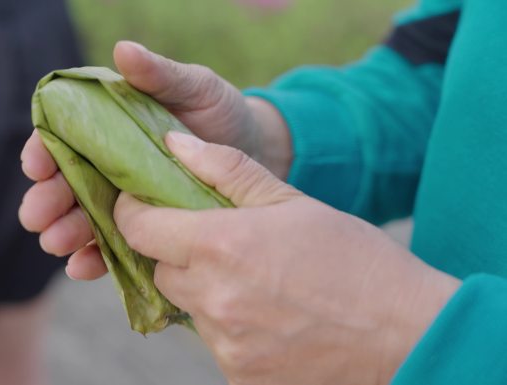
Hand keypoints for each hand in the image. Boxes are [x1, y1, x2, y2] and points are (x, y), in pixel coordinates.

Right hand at [20, 41, 290, 275]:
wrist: (255, 152)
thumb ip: (159, 74)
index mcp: (107, 127)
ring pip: (82, 219)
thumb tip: (124, 50)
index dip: (43, 151)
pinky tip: (82, 267)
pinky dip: (94, 258)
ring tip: (58, 244)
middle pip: (64, 184)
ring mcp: (123, 200)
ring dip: (65, 233)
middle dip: (47, 201)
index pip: (62, 138)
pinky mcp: (144, 229)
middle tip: (38, 216)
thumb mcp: (194, 87)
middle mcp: (107, 165)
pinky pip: (112, 246)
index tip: (37, 166)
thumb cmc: (219, 112)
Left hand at [112, 132, 459, 384]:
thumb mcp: (292, 201)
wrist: (406, 334)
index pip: (137, 227)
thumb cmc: (356, 260)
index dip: (134, 211)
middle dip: (177, 251)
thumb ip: (226, 169)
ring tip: (257, 279)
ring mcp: (224, 343)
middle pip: (161, 269)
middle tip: (219, 241)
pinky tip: (270, 314)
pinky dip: (230, 325)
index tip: (145, 203)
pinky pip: (216, 341)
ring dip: (207, 289)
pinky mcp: (239, 375)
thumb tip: (174, 144)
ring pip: (188, 307)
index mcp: (220, 245)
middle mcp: (213, 298)